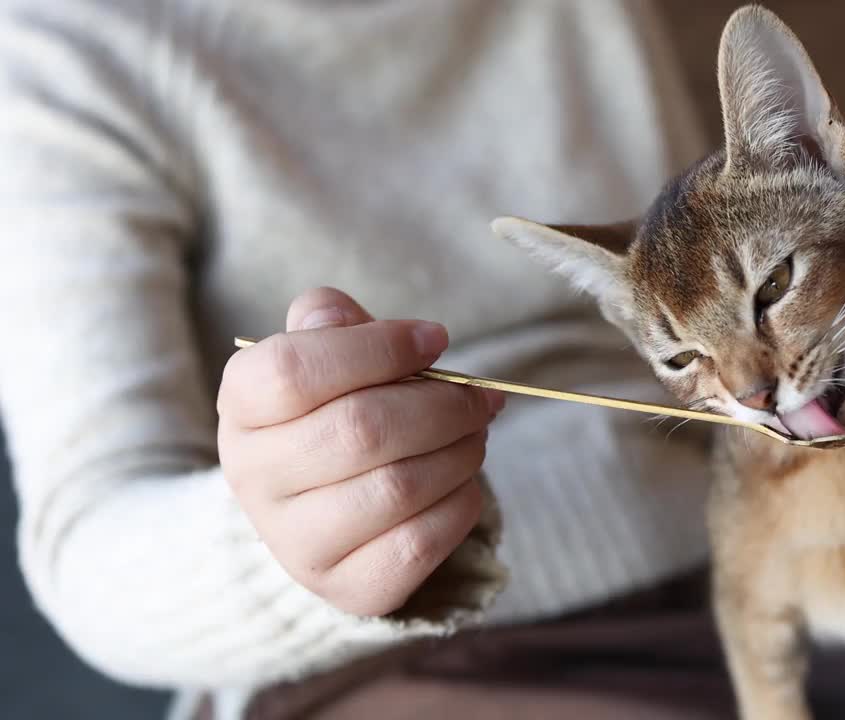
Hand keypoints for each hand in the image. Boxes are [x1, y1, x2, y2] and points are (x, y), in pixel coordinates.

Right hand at [216, 287, 503, 616]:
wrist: (324, 510)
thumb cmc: (335, 411)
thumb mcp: (324, 356)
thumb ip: (331, 323)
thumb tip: (340, 316)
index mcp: (242, 406)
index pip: (296, 369)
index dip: (379, 347)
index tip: (436, 340)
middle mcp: (255, 479)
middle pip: (360, 429)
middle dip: (442, 405)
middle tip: (480, 397)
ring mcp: (296, 543)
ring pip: (397, 487)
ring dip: (460, 452)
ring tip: (475, 434)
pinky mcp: (347, 588)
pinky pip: (420, 543)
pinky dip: (461, 503)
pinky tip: (462, 481)